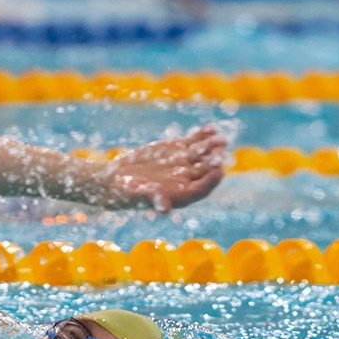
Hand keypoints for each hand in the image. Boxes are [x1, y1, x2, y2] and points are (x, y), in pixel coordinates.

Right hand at [104, 124, 225, 211]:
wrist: (117, 178)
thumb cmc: (127, 191)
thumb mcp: (138, 195)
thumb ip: (153, 198)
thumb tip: (164, 210)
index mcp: (182, 195)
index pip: (202, 188)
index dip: (211, 180)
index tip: (218, 170)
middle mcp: (187, 180)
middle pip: (206, 170)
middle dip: (214, 160)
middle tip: (221, 151)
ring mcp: (185, 163)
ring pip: (203, 154)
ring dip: (211, 146)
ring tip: (220, 139)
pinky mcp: (179, 149)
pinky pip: (194, 141)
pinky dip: (203, 135)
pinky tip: (211, 128)